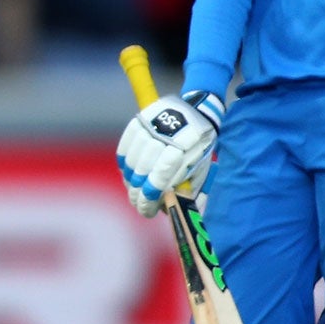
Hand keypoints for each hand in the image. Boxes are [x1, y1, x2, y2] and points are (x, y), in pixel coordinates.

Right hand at [117, 90, 221, 217]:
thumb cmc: (198, 146)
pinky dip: (123, 165)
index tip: (148, 212)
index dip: (150, 200)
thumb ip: (190, 189)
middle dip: (137, 194)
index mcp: (183, 150)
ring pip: (130, 163)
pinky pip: (124, 149)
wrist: (196, 111)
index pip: (159, 181)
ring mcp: (149, 128)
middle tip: (139, 205)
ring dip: (129, 181)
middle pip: (142, 173)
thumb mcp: (201, 166)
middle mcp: (164, 137)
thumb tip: (178, 211)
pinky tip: (127, 175)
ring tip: (134, 191)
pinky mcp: (138, 122)